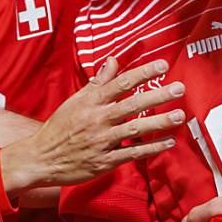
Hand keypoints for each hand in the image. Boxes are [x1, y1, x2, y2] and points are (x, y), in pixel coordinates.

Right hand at [1, 57, 184, 191]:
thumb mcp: (76, 100)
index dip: (143, 72)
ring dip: (159, 123)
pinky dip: (150, 149)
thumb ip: (98, 81)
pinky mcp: (104, 161)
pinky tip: (167, 142)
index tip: (163, 65)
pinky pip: (131, 154)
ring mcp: (101, 141)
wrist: (41, 157)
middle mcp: (97, 119)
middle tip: (180, 88)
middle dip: (158, 95)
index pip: (121, 82)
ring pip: (135, 130)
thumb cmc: (60, 126)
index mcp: (91, 101)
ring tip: (179, 115)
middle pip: (132, 104)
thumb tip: (113, 60)